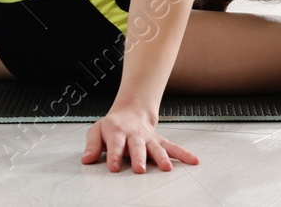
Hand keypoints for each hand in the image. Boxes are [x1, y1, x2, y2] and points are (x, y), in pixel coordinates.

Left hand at [82, 105, 198, 173]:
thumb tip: (86, 159)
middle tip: (140, 169)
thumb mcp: (96, 131)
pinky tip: (194, 160)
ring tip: (168, 169)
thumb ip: (92, 145)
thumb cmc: (112, 126)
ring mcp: (149, 138)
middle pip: (137, 147)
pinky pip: (173, 147)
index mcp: (117, 132)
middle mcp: (135, 135)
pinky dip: (184, 154)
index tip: (114, 167)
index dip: (114, 156)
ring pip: (156, 148)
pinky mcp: (159, 141)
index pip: (115, 145)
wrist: (131, 111)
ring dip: (162, 158)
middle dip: (139, 157)